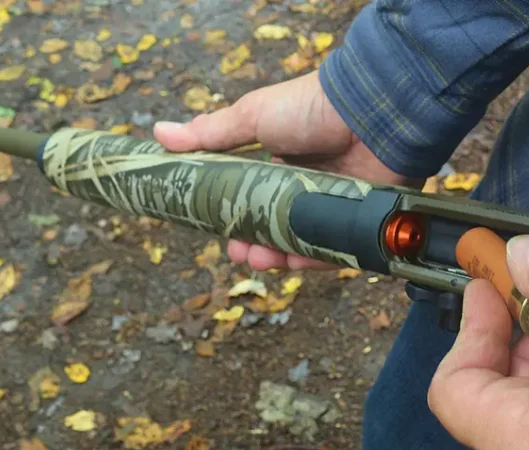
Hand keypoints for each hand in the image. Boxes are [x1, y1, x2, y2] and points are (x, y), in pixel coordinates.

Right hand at [153, 70, 418, 270]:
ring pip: (300, 240)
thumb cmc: (310, 108)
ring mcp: (332, 202)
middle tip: (241, 252)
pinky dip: (312, 258)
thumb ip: (210, 133)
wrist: (371, 111)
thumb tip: (158, 134)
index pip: (251, 198)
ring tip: (261, 259)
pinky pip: (332, 247)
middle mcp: (306, 184)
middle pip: (274, 225)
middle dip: (253, 243)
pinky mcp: (358, 218)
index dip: (233, 217)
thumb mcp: (252, 116)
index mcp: (280, 160)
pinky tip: (291, 262)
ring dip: (277, 254)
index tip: (217, 230)